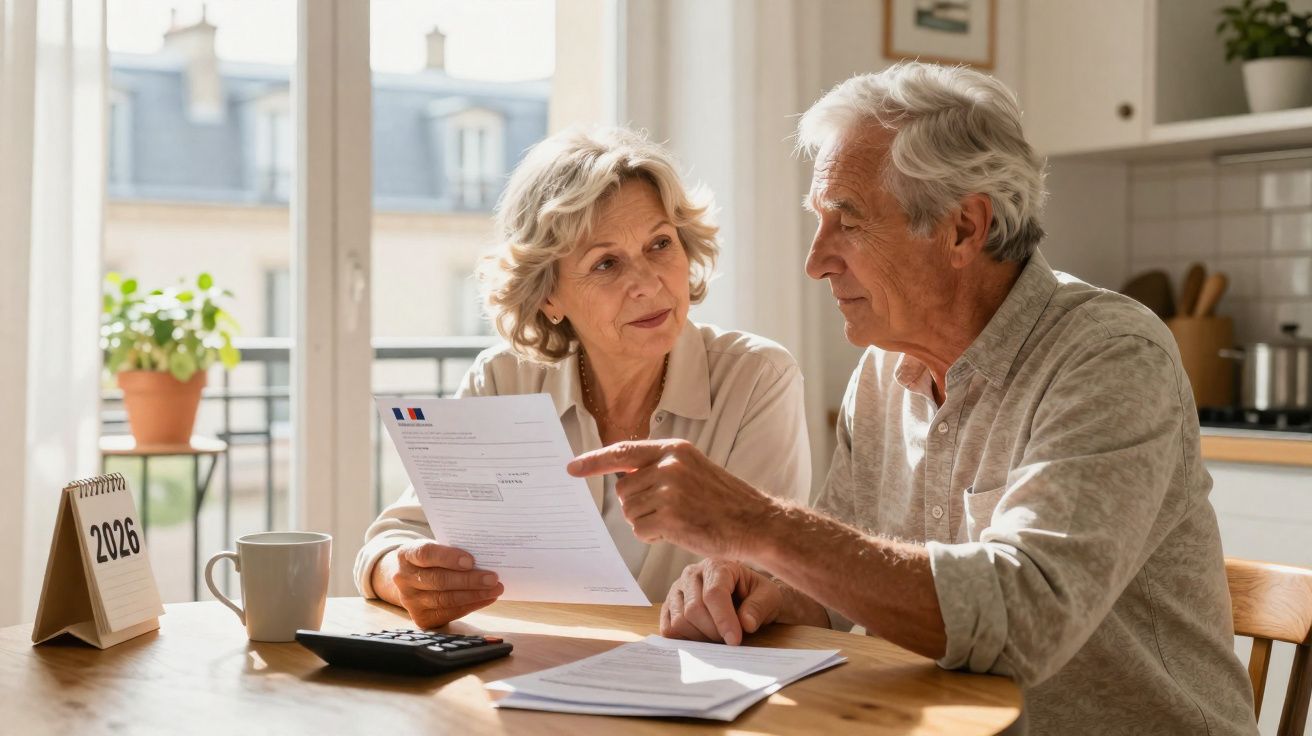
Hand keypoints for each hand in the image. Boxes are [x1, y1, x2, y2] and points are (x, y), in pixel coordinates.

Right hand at [387, 541, 503, 628]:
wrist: (411, 580)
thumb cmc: (431, 560)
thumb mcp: (435, 548)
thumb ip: (452, 550)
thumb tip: (485, 555)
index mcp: (406, 555)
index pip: (426, 554)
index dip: (448, 557)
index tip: (471, 560)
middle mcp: (403, 579)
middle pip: (438, 580)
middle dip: (469, 580)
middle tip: (492, 578)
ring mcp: (410, 601)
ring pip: (445, 599)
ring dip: (474, 595)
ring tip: (495, 589)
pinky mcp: (421, 618)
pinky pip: (449, 613)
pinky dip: (471, 606)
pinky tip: (486, 599)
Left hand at [567, 439, 775, 559]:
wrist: (755, 522)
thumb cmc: (723, 501)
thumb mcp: (692, 469)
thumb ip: (659, 467)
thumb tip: (621, 475)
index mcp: (674, 449)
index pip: (623, 452)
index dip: (594, 460)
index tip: (572, 468)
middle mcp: (669, 465)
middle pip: (623, 488)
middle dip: (636, 504)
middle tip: (666, 511)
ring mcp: (669, 491)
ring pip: (629, 511)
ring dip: (646, 521)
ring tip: (677, 520)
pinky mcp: (670, 517)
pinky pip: (640, 530)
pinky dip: (654, 536)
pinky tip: (678, 532)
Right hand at [661, 560, 782, 645]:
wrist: (746, 595)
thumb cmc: (756, 594)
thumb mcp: (769, 597)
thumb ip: (759, 607)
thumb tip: (746, 623)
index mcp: (717, 565)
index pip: (713, 594)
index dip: (723, 620)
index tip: (735, 641)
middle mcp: (691, 573)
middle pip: (693, 610)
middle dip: (713, 632)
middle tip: (729, 640)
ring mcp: (677, 589)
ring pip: (679, 621)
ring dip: (700, 638)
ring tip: (717, 636)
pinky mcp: (669, 606)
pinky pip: (668, 629)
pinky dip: (685, 640)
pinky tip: (702, 637)